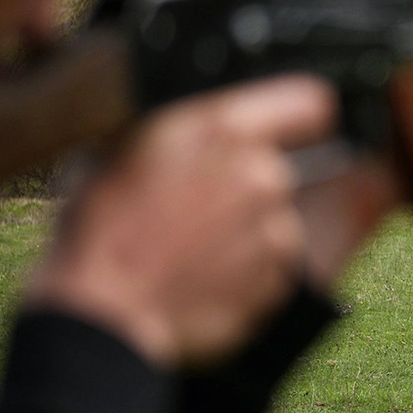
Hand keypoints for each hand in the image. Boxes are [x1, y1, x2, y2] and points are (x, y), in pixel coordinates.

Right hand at [25, 75, 336, 366]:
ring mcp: (276, 229)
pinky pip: (273, 264)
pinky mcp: (280, 278)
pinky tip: (203, 275)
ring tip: (194, 249)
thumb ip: (193, 127)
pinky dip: (247, 269)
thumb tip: (215, 126)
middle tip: (198, 208)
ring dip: (247, 230)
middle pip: (280, 168)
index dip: (299, 116)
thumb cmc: (103, 227)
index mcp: (225, 130)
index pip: (309, 102)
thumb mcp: (130, 147)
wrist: (103, 310)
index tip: (292, 126)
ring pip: (276, 218)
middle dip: (247, 184)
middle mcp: (262, 175)